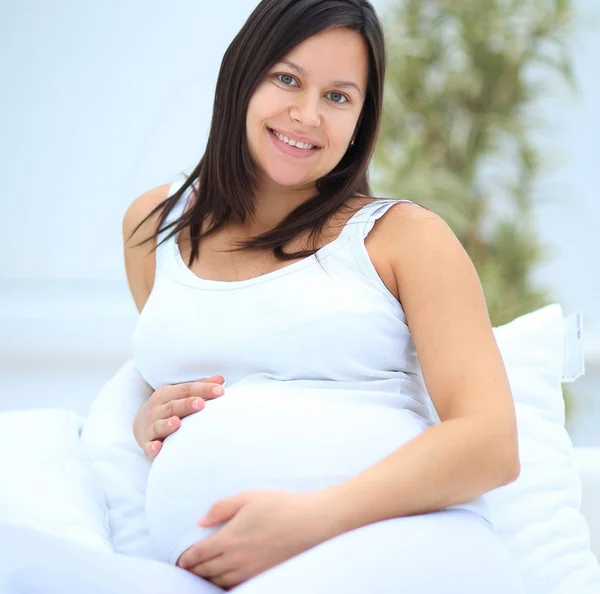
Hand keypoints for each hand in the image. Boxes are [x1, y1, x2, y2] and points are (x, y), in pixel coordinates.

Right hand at [133, 375, 225, 457]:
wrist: (141, 425)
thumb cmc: (168, 407)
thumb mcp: (180, 394)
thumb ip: (200, 387)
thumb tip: (221, 380)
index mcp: (167, 394)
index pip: (186, 389)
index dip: (203, 389)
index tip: (220, 390)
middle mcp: (157, 409)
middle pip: (173, 406)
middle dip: (186, 405)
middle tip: (201, 404)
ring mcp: (151, 426)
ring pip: (159, 425)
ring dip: (167, 424)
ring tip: (177, 423)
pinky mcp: (147, 443)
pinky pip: (149, 446)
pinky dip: (152, 447)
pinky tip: (158, 448)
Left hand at [176, 489, 342, 589]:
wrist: (312, 522)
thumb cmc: (281, 505)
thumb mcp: (249, 497)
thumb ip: (221, 508)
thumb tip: (200, 522)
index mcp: (230, 538)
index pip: (199, 554)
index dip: (187, 559)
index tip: (181, 560)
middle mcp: (237, 559)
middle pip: (206, 571)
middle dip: (194, 570)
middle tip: (187, 569)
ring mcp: (251, 571)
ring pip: (220, 581)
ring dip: (207, 579)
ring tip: (202, 575)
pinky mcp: (264, 575)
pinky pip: (237, 585)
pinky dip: (225, 584)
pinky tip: (224, 580)